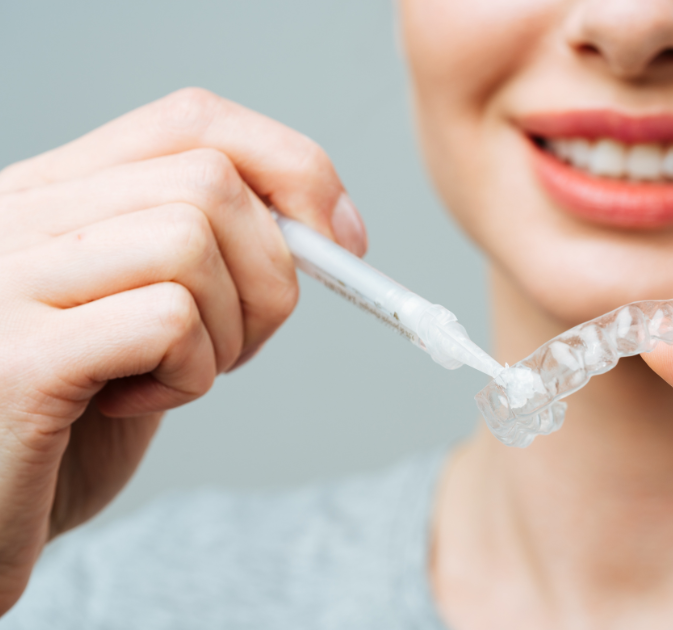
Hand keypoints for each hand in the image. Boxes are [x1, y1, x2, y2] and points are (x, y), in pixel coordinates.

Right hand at [0, 88, 365, 612]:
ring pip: (192, 241)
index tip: (340, 238)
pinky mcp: (21, 359)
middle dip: (270, 275)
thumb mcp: (140, 313)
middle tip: (238, 344)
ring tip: (174, 375)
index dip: (290, 167)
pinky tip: (134, 404)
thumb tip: (327, 231)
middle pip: (211, 182)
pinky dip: (190, 373)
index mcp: (54, 193)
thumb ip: (207, 256)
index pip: (194, 120)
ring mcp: (10, 279)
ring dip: (227, 330)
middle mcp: (20, 215)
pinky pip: (168, 320)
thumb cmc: (71, 421)